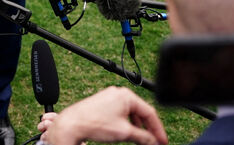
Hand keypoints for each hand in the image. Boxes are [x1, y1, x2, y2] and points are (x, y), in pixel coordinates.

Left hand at [39, 87, 166, 144]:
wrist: (71, 124)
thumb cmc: (94, 123)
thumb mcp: (125, 133)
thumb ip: (144, 137)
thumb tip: (153, 141)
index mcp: (126, 96)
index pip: (150, 113)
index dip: (158, 129)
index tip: (162, 141)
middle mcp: (118, 94)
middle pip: (140, 113)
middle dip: (147, 129)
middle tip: (153, 142)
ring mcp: (109, 98)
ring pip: (130, 114)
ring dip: (137, 128)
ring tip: (140, 141)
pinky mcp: (102, 104)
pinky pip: (120, 114)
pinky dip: (126, 124)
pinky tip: (127, 134)